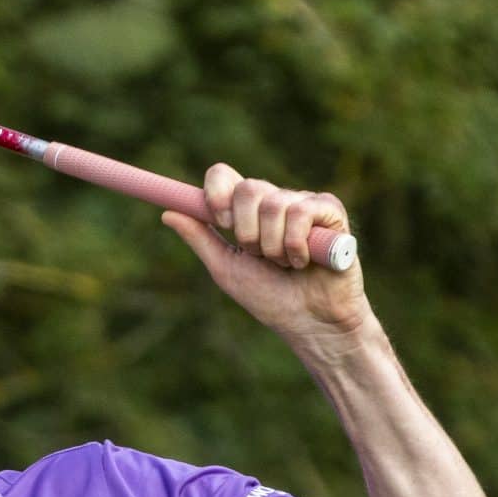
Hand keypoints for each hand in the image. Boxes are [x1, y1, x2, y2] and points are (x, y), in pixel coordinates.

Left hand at [162, 163, 372, 354]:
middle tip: (259, 256)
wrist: (308, 321)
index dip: (217, 192)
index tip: (219, 220)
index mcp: (247, 211)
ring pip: (275, 204)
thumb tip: (167, 213)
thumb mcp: (226, 268)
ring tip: (285, 264)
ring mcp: (303, 203)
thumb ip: (200, 239)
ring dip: (273, 246)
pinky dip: (296, 245)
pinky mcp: (330, 211)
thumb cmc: (269, 297)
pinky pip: (302, 212)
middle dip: (247, 231)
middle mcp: (274, 200)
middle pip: (248, 188)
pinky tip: (304, 262)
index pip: (223, 175)